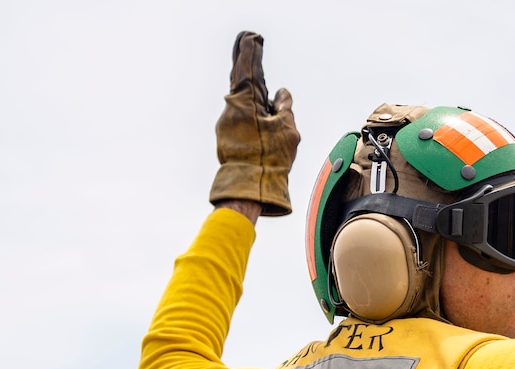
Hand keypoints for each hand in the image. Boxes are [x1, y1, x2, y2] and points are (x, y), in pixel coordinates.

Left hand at [208, 32, 299, 215]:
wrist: (249, 184)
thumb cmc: (270, 157)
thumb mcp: (287, 128)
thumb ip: (285, 107)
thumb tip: (281, 94)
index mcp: (246, 100)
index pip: (248, 67)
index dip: (251, 50)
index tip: (252, 37)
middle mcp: (232, 107)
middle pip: (241, 80)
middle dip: (246, 62)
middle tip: (247, 43)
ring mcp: (227, 121)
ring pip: (243, 102)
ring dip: (253, 96)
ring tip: (264, 93)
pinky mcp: (226, 135)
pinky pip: (241, 117)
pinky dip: (251, 113)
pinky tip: (260, 120)